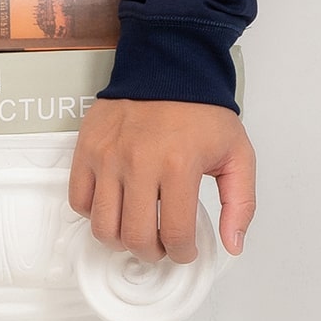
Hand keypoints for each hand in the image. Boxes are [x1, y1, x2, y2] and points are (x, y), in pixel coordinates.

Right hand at [67, 96, 256, 262]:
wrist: (169, 67)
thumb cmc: (202, 110)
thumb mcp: (238, 155)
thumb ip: (241, 203)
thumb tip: (232, 243)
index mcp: (178, 165)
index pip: (175, 233)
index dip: (183, 253)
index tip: (186, 250)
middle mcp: (139, 163)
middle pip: (135, 237)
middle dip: (152, 253)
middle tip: (161, 245)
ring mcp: (108, 157)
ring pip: (103, 226)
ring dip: (121, 240)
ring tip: (137, 230)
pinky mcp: (87, 150)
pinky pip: (79, 200)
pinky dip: (94, 214)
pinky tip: (115, 207)